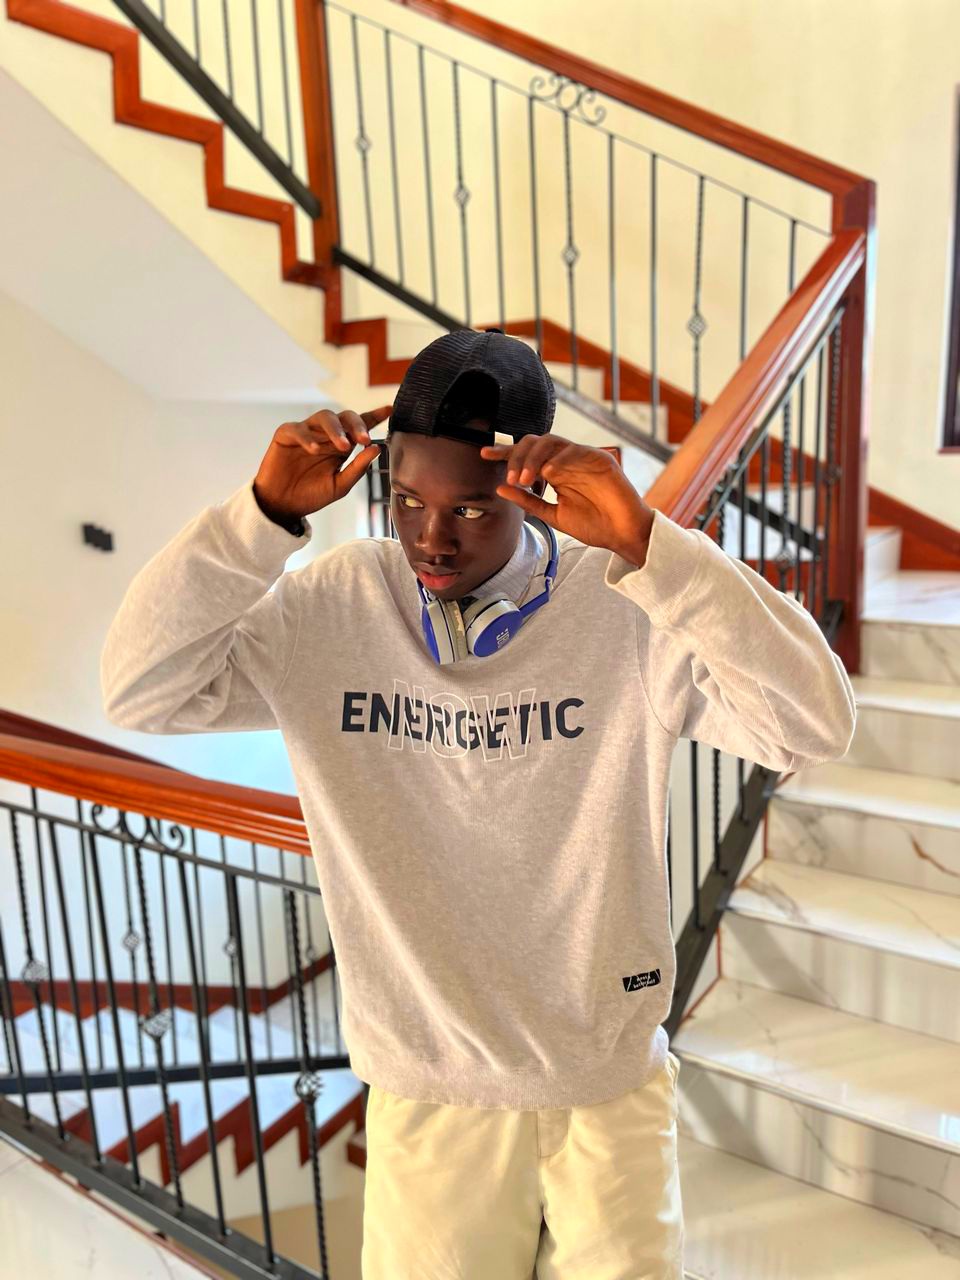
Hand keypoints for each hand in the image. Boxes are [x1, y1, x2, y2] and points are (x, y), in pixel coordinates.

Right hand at [253, 404, 391, 522]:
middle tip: (364, 439)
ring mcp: (306, 433)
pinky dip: (307, 437)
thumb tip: (376, 449)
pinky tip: (315, 450)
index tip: (389, 410)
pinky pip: (297, 429)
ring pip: (323, 416)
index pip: (360, 426)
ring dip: (335, 429)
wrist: (284, 506)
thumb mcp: (340, 485)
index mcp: (341, 445)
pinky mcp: (286, 435)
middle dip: (356, 425)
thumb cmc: (312, 495)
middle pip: (344, 417)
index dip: (374, 416)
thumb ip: (358, 468)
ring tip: (343, 446)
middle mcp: (325, 435)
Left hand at [480, 435, 653, 558]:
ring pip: (552, 443)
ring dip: (534, 458)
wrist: (623, 535)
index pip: (526, 456)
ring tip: (525, 479)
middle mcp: (567, 462)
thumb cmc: (594, 525)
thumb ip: (529, 502)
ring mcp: (583, 458)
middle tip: (512, 479)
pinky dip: (559, 459)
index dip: (505, 453)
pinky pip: (576, 451)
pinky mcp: (601, 460)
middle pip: (535, 443)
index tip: (484, 455)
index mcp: (556, 473)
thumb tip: (501, 489)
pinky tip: (547, 473)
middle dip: (517, 457)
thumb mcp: (553, 516)